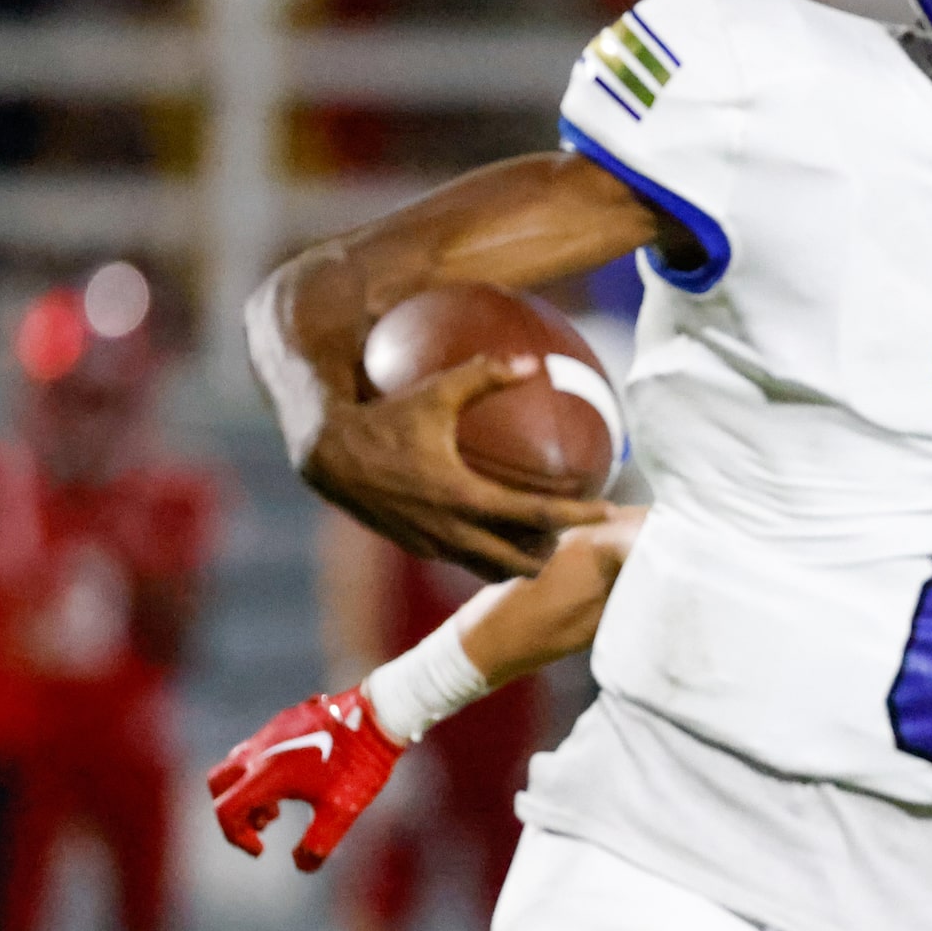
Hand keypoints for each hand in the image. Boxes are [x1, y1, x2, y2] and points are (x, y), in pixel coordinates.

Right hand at [207, 687, 406, 872]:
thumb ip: (318, 844)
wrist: (380, 713)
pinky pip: (257, 750)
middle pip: (219, 784)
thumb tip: (301, 865)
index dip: (237, 837)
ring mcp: (269, 732)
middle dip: (232, 811)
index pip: (225, 811)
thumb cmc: (360, 762)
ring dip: (248, 792)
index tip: (262, 850)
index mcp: (265, 774)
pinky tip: (296, 781)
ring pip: (238, 765)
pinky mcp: (283, 721)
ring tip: (279, 809)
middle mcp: (258, 750)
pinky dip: (261, 773)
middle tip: (263, 826)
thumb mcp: (342, 810)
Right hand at [303, 353, 615, 579]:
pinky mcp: (415, 547)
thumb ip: (486, 375)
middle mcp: (448, 531)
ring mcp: (430, 544)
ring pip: (490, 568)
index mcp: (461, 497)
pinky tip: (498, 529)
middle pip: (518, 561)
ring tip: (544, 538)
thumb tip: (536, 362)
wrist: (323, 452)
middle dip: (551, 553)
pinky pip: (463, 560)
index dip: (577, 516)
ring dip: (519, 559)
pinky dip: (488, 553)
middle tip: (576, 533)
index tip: (608, 510)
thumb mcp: (434, 392)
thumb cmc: (381, 415)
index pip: (536, 516)